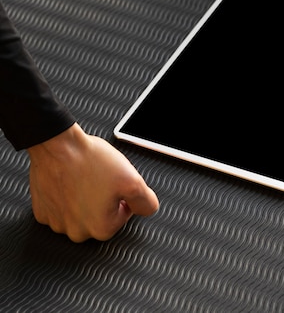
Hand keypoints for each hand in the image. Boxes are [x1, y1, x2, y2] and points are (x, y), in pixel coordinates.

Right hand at [27, 124, 158, 241]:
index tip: (115, 182)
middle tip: (101, 178)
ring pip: (80, 213)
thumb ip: (146, 201)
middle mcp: (77, 231)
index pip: (123, 215)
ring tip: (85, 177)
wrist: (58, 145)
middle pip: (101, 216)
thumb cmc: (89, 161)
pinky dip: (66, 197)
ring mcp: (57, 223)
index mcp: (101, 228)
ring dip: (85, 198)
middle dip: (104, 198)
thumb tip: (148, 209)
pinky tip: (70, 181)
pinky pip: (61, 208)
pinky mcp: (43, 212)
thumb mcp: (132, 179)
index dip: (123, 195)